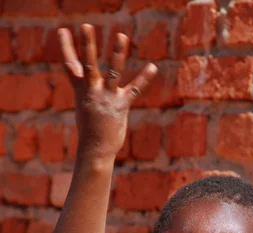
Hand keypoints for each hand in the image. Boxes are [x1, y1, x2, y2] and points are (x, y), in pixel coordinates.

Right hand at [59, 24, 157, 157]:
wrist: (95, 149)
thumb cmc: (90, 128)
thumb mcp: (84, 105)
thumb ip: (85, 88)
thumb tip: (82, 79)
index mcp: (81, 90)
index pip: (71, 65)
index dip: (66, 47)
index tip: (62, 30)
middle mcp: (92, 91)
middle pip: (88, 64)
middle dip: (87, 46)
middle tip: (85, 27)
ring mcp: (107, 98)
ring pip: (113, 72)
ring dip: (117, 54)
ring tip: (121, 36)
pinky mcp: (121, 106)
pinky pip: (134, 89)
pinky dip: (144, 78)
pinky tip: (153, 66)